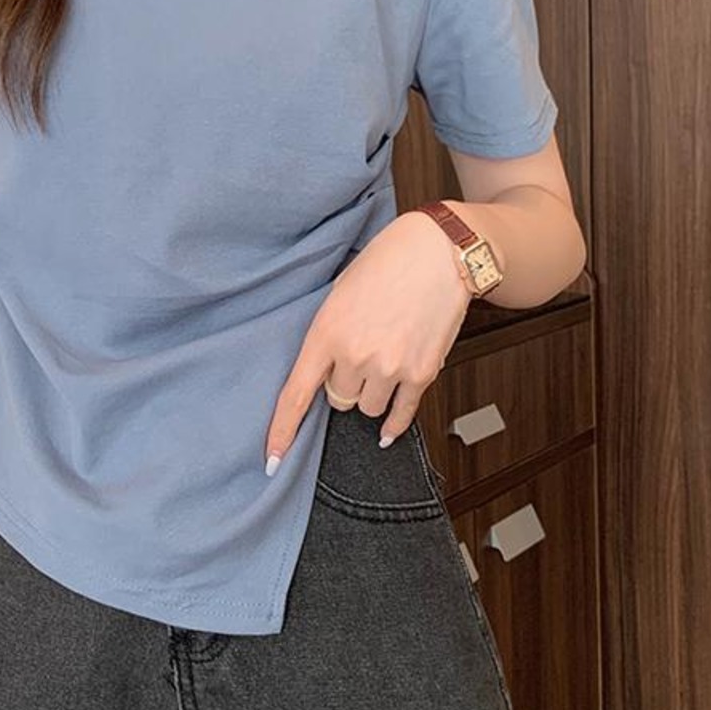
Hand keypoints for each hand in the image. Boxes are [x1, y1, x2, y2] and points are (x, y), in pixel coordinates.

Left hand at [265, 212, 467, 469]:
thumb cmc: (387, 262)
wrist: (438, 250)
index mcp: (327, 331)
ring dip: (372, 392)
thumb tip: (326, 371)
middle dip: (344, 383)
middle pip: (338, 399)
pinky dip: (394, 423)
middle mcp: (356, 354)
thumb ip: (329, 335)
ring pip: (368, 408)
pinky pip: (401, 414)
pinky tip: (387, 430)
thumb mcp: (341, 292)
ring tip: (384, 356)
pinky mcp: (422, 373)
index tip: (272, 459)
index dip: (283, 431)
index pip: (297, 393)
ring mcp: (390, 367)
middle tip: (359, 352)